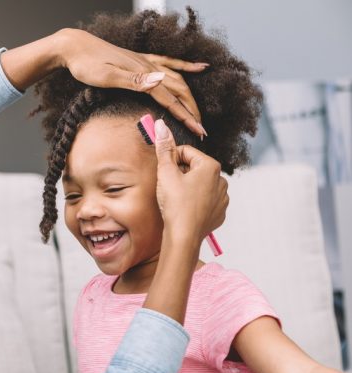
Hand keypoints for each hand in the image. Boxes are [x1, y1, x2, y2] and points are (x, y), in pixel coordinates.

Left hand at [56, 28, 208, 137]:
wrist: (75, 47)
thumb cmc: (86, 64)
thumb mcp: (107, 76)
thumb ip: (134, 81)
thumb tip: (160, 82)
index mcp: (143, 74)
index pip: (170, 99)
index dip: (186, 117)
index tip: (198, 132)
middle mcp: (149, 67)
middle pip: (178, 91)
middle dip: (192, 111)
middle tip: (201, 130)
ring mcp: (146, 62)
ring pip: (176, 80)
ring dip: (190, 97)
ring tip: (198, 113)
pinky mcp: (140, 60)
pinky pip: (169, 63)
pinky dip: (186, 66)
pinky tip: (198, 67)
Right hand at [153, 119, 227, 243]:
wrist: (184, 236)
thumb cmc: (175, 204)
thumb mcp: (166, 172)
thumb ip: (164, 148)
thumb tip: (161, 125)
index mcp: (211, 166)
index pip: (186, 153)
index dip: (171, 160)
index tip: (164, 171)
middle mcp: (221, 180)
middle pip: (194, 168)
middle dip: (180, 174)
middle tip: (168, 187)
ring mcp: (223, 197)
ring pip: (200, 184)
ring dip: (188, 187)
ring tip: (177, 199)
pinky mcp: (220, 212)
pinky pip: (206, 201)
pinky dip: (196, 202)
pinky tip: (185, 209)